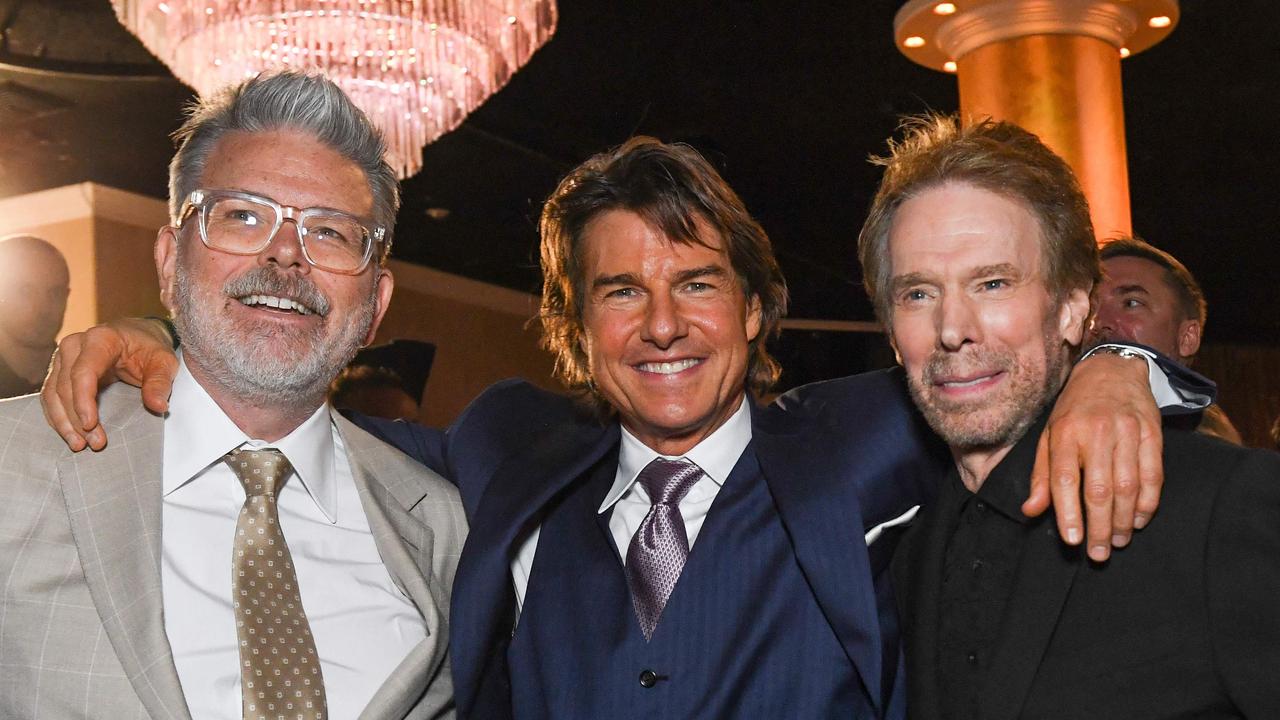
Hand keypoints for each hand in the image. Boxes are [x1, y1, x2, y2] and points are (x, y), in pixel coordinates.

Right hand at [40, 317, 179, 450]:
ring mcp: (63, 357)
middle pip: (65, 386)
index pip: (83, 372)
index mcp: (101, 339)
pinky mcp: (59, 370)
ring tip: (80, 444)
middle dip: (76, 418)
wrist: (138, 335)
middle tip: (94, 442)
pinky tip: (70, 434)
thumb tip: (157, 405)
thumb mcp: (164, 361)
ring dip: (64, 422)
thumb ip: (160, 382)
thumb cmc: (149, 348)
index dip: (83, 401)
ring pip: (53, 393)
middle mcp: (75, 345)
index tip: (90, 425)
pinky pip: (51, 396)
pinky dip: (58, 417)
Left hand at [1021, 353, 1162, 561]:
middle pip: (1100, 489)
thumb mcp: (1048, 436)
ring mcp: (1127, 432)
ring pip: (1129, 486)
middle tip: (1098, 554)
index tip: (1073, 541)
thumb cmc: (1074, 410)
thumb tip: (1030, 511)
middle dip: (1099, 527)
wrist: (1111, 369)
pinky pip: (1154, 475)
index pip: (1065, 480)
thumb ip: (1041, 475)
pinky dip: (1148, 503)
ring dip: (1123, 521)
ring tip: (1117, 541)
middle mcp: (1096, 432)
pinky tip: (1138, 520)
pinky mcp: (1153, 433)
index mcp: (1065, 433)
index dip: (1068, 513)